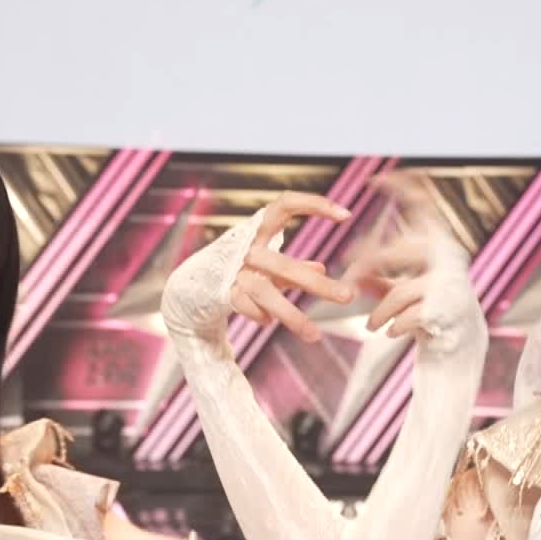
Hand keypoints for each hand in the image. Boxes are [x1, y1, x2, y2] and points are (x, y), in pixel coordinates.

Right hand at [229, 191, 355, 342]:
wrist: (192, 284)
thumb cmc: (239, 268)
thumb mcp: (267, 262)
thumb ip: (293, 267)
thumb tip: (322, 267)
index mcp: (258, 230)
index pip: (285, 205)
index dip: (314, 204)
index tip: (346, 215)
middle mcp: (246, 249)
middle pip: (284, 266)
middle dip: (316, 284)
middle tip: (348, 297)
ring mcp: (233, 272)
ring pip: (265, 291)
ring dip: (291, 315)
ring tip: (314, 335)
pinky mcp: (222, 294)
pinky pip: (246, 306)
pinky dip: (261, 316)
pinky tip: (270, 323)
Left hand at [341, 171, 462, 340]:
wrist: (460, 338)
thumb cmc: (427, 304)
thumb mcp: (399, 286)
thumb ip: (376, 276)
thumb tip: (351, 272)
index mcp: (439, 241)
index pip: (423, 204)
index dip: (401, 188)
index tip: (375, 178)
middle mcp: (448, 255)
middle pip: (396, 252)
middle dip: (368, 267)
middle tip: (349, 278)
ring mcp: (447, 282)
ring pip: (398, 292)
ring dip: (380, 311)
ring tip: (371, 324)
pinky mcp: (442, 308)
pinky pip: (404, 316)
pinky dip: (392, 325)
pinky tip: (390, 332)